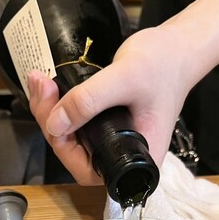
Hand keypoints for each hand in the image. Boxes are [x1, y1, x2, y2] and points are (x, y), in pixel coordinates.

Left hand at [28, 25, 193, 185]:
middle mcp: (121, 156)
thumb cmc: (163, 64)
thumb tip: (54, 124)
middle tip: (42, 88)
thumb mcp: (125, 78)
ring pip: (70, 138)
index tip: (54, 117)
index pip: (89, 171)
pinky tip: (48, 84)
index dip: (66, 149)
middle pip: (74, 155)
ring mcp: (111, 141)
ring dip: (50, 112)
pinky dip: (57, 105)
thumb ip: (89, 101)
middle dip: (51, 123)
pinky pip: (74, 123)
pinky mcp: (103, 125)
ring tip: (41, 81)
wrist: (177, 48)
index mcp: (136, 161)